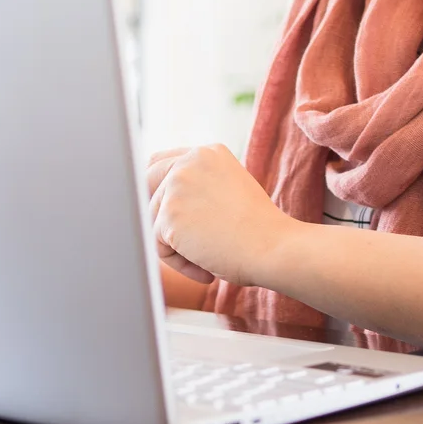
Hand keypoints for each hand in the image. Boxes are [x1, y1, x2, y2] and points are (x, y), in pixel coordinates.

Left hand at [146, 144, 296, 288]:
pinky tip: (207, 270)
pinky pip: (159, 246)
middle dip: (157, 212)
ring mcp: (177, 185)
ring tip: (211, 260)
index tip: (171, 213)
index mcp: (207, 153)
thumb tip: (166, 205)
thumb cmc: (260, 232)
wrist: (275, 248)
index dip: (158, 187)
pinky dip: (180, 263)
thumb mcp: (231, 193)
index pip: (161, 162)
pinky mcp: (168, 214)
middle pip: (147, 182)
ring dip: (178, 245)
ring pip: (154, 219)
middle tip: (178, 241)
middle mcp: (189, 161)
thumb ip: (201, 188)